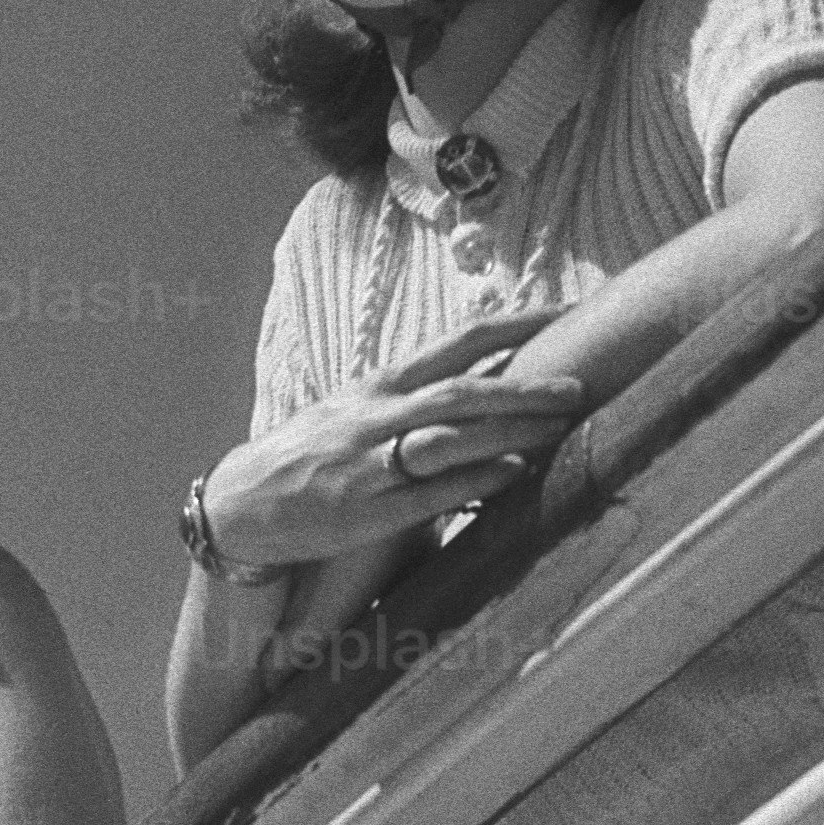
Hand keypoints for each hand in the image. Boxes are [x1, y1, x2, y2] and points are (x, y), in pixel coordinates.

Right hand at [195, 312, 581, 577]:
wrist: (243, 503)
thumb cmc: (313, 454)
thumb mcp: (360, 410)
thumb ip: (416, 396)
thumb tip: (484, 378)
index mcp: (382, 384)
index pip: (460, 342)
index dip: (516, 325)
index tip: (569, 313)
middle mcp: (378, 415)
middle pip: (463, 389)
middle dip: (525, 385)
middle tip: (580, 384)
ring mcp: (371, 462)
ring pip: (450, 436)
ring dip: (510, 429)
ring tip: (563, 424)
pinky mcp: (367, 511)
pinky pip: (430, 493)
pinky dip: (474, 480)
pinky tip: (513, 473)